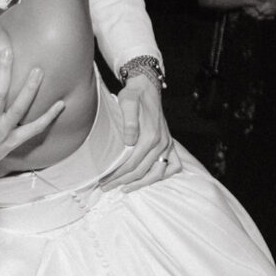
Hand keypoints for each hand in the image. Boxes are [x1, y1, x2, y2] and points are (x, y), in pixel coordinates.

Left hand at [93, 67, 175, 192]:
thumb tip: (129, 142)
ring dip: (140, 183)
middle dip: (123, 182)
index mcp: (151, 136)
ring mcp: (167, 144)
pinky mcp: (169, 144)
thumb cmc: (134, 96)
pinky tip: (148, 179)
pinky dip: (160, 176)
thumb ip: (129, 122)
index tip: (104, 180)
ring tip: (124, 188)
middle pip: (142, 171)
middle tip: (106, 187)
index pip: (132, 164)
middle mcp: (161, 143)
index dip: (117, 175)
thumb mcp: (127, 103)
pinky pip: (172, 166)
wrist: (147, 87)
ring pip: (158, 173)